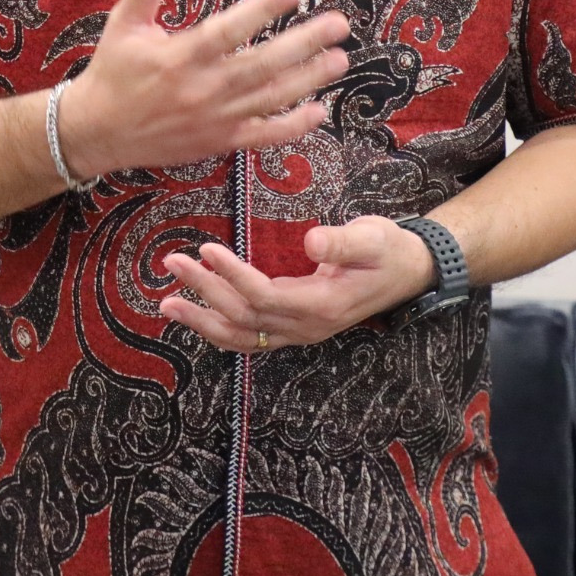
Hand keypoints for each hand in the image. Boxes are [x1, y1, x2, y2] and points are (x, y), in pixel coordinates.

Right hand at [57, 0, 349, 179]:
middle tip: (338, 24)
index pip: (230, 30)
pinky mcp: (219, 141)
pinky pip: (262, 137)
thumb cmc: (112, 72)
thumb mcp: (123, 23)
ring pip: (270, 99)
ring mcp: (215, 119)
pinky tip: (319, 111)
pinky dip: (292, 127)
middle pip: (262, 65)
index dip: (264, 9)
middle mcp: (202, 89)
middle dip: (304, 44)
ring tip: (339, 59)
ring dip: (308, 80)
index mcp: (180, 57)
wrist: (97, 132)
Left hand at [156, 218, 437, 351]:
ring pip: (241, 337)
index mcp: (323, 304)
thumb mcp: (372, 236)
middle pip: (244, 317)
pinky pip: (249, 339)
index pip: (265, 295)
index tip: (206, 249)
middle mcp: (306, 327)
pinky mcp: (293, 328)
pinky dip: (219, 329)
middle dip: (204, 291)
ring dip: (202, 320)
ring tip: (167, 304)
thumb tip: (312, 241)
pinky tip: (196, 316)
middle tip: (173, 262)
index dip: (232, 276)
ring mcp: (299, 333)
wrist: (408, 271)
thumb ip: (342, 242)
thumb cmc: (388, 248)